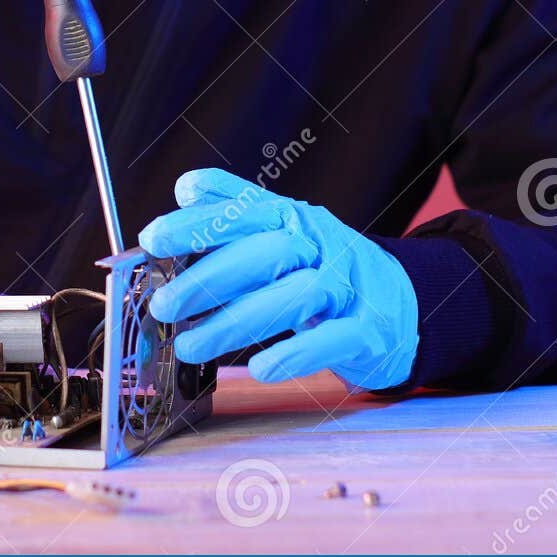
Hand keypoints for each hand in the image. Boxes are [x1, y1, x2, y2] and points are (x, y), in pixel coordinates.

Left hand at [137, 169, 418, 390]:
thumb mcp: (285, 232)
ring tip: (188, 345)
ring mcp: (347, 286)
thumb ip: (237, 212)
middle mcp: (321, 245)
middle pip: (264, 254)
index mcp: (294, 219)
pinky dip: (295, 354)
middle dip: (207, 278)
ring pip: (294, 297)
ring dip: (235, 322)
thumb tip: (187, 189)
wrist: (403, 301)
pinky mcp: (367, 330)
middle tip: (162, 305)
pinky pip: (331, 339)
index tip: (153, 237)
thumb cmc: (325, 269)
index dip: (199, 222)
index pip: (245, 211)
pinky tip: (259, 367)